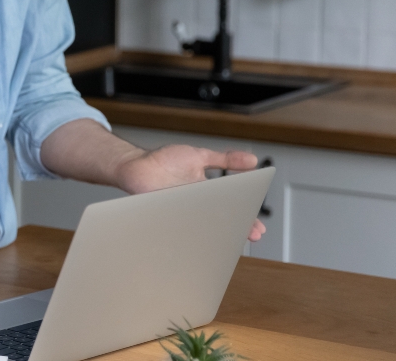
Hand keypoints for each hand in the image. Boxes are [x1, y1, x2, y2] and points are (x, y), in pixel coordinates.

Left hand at [115, 144, 266, 240]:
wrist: (137, 164)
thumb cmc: (166, 161)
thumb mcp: (199, 156)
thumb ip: (224, 159)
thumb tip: (253, 159)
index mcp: (207, 193)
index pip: (230, 208)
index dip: (245, 219)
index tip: (258, 228)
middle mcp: (197, 205)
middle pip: (220, 220)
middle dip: (236, 229)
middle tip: (251, 236)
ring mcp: (182, 212)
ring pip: (203, 226)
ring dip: (216, 232)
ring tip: (229, 237)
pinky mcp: (166, 215)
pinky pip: (179, 226)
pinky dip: (189, 232)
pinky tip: (201, 236)